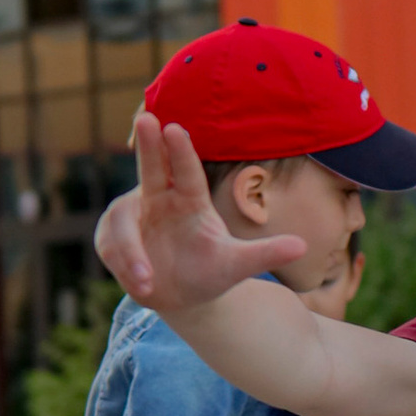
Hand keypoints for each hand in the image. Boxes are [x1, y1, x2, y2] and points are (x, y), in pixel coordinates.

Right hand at [96, 114, 305, 313]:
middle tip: (146, 117)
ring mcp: (134, 217)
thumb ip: (265, 253)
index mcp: (192, 200)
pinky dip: (124, 263)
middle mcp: (160, 200)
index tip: (175, 127)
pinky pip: (112, 245)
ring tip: (147, 281)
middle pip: (151, 168)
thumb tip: (303, 245)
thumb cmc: (210, 273)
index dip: (180, 151)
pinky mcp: (113, 238)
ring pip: (124, 220)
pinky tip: (141, 284)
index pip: (187, 171)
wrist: (182, 297)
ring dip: (131, 248)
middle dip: (147, 145)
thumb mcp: (238, 266)